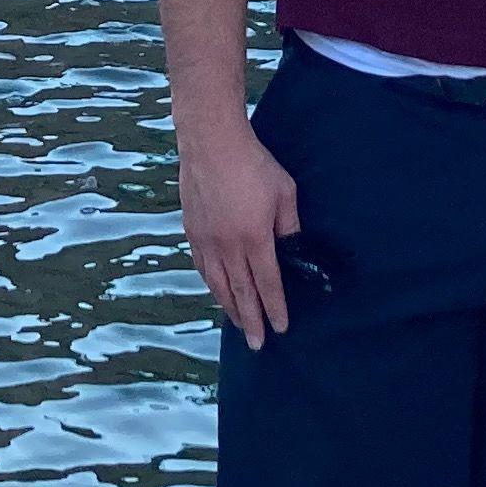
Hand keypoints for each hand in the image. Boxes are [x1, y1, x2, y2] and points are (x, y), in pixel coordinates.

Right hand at [180, 118, 303, 348]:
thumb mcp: (284, 192)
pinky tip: (217, 292)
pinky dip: (211, 285)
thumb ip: (288, 226)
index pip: (268, 284)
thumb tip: (293, 249)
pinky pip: (203, 267)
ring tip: (239, 324)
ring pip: (218, 284)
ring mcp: (207, 240)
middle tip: (257, 344)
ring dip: (230, 308)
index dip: (275, 308)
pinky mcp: (192, 230)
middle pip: (241, 292)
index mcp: (255, 238)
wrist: (211, 141)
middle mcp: (228, 246)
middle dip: (251, 320)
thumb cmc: (253, 163)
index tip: (280, 328)